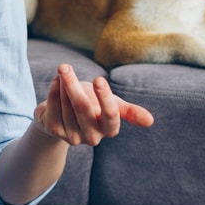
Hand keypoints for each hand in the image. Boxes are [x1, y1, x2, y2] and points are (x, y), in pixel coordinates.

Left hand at [33, 64, 153, 145]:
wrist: (66, 114)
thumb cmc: (94, 105)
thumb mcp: (113, 105)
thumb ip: (129, 111)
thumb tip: (151, 121)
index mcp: (109, 129)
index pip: (111, 115)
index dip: (105, 98)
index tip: (98, 79)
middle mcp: (92, 137)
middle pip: (83, 108)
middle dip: (73, 85)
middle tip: (65, 66)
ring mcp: (73, 137)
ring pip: (66, 107)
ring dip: (62, 86)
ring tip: (63, 72)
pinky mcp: (55, 132)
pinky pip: (53, 110)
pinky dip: (53, 92)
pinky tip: (56, 81)